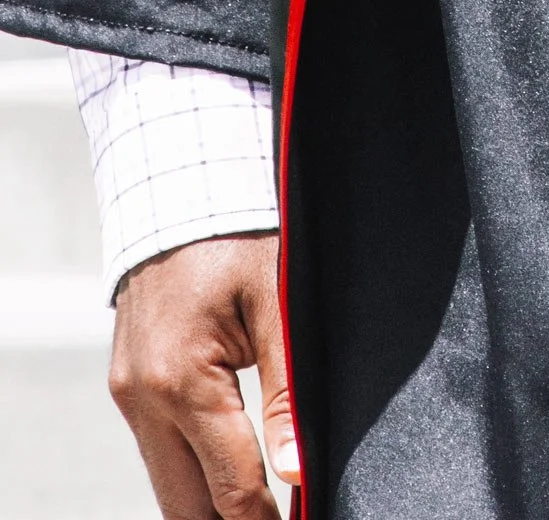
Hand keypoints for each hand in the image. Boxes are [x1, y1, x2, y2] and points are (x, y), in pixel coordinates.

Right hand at [109, 232, 296, 519]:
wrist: (180, 187)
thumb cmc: (239, 235)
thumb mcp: (278, 303)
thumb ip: (288, 392)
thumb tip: (296, 470)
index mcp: (182, 380)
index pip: (230, 485)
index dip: (267, 518)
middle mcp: (143, 398)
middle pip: (185, 504)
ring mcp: (128, 394)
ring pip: (167, 484)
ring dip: (206, 504)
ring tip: (259, 507)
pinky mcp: (126, 385)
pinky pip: (157, 450)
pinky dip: (189, 471)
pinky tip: (225, 476)